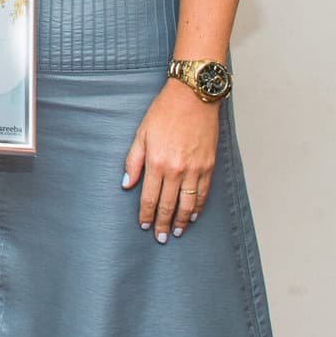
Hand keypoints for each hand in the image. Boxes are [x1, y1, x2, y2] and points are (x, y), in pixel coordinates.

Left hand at [122, 81, 219, 242]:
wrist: (192, 98)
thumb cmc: (164, 112)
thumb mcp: (141, 134)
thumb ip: (133, 161)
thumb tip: (126, 183)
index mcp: (156, 162)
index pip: (148, 197)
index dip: (145, 214)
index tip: (143, 226)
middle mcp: (176, 169)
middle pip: (168, 204)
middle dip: (162, 223)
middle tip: (160, 238)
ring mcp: (195, 169)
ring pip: (188, 203)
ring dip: (181, 220)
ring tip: (177, 232)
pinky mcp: (209, 166)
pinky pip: (203, 192)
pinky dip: (198, 206)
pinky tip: (194, 215)